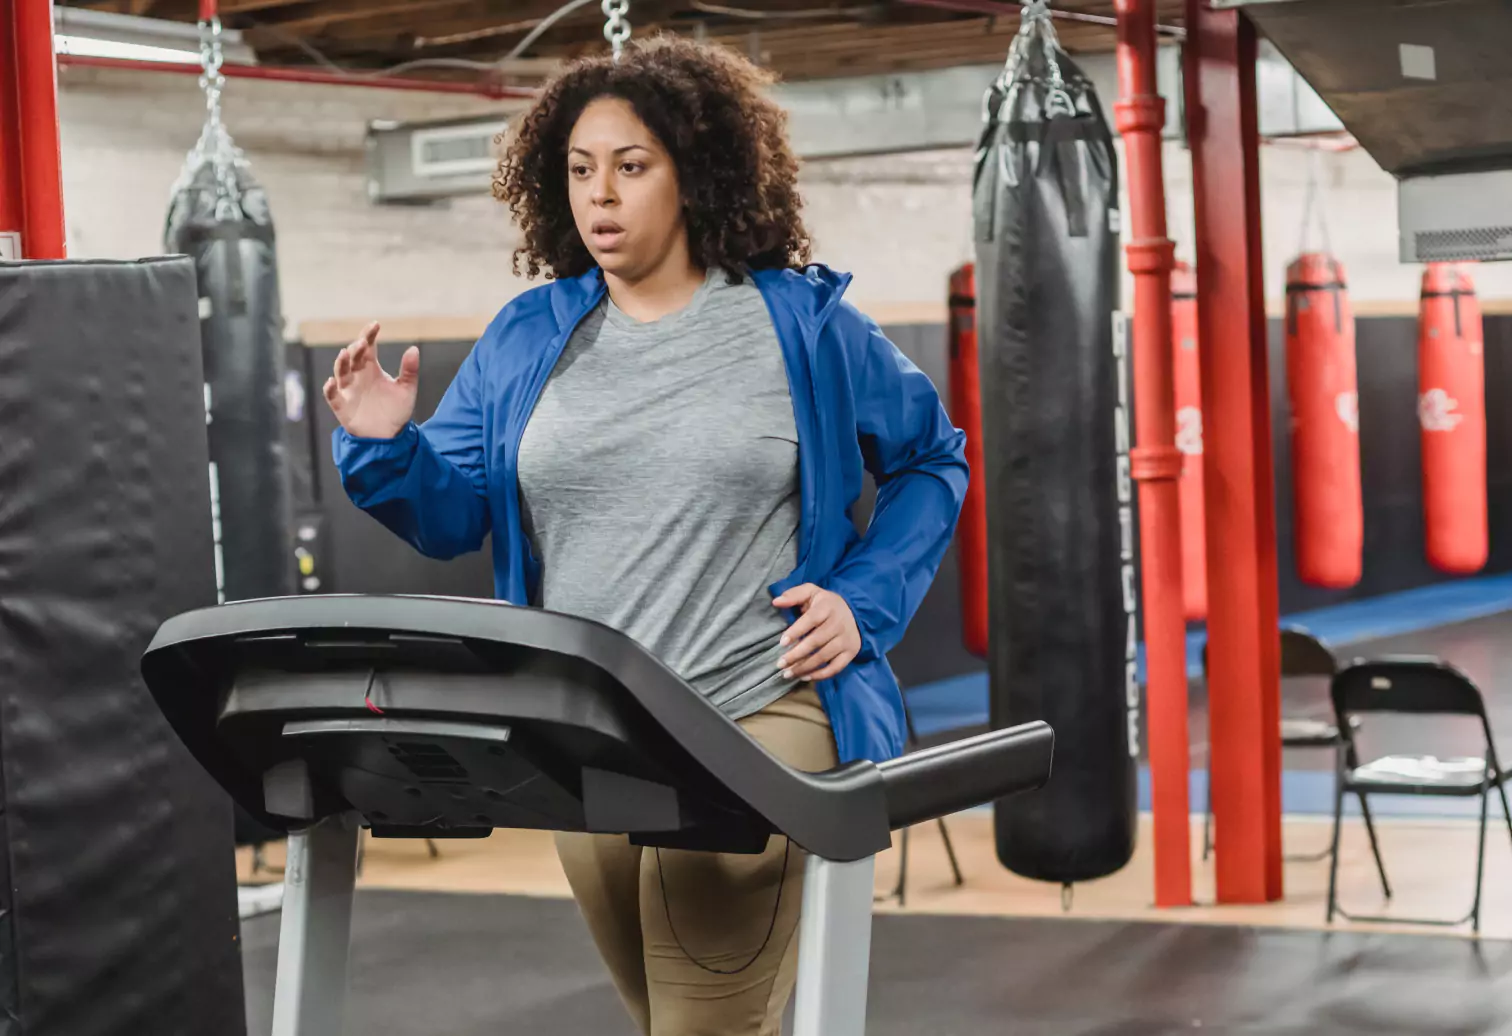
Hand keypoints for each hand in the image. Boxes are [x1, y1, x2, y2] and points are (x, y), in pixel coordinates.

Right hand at [322, 322, 419, 438]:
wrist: (388, 437)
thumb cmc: (395, 411)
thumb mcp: (407, 390)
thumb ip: (409, 371)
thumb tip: (414, 348)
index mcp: (371, 368)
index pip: (368, 347)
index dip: (369, 335)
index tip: (375, 324)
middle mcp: (357, 375)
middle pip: (353, 357)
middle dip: (356, 348)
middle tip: (362, 343)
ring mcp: (348, 390)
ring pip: (340, 372)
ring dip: (341, 363)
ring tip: (346, 354)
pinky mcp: (342, 405)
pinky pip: (332, 395)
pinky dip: (330, 389)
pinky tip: (332, 382)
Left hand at [773, 584, 861, 682]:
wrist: (854, 612)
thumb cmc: (825, 604)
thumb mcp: (811, 592)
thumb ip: (793, 595)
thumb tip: (776, 601)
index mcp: (827, 607)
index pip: (811, 620)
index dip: (796, 631)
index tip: (782, 643)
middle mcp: (839, 623)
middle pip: (816, 641)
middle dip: (796, 655)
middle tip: (780, 664)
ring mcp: (846, 639)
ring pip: (823, 657)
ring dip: (804, 667)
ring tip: (787, 673)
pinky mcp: (851, 652)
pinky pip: (835, 667)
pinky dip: (820, 675)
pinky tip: (804, 676)